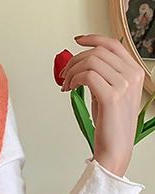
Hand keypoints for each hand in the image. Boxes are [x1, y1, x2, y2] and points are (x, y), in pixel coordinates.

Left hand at [60, 34, 144, 176]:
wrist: (114, 148)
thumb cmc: (109, 125)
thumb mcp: (107, 94)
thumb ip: (101, 77)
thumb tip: (81, 65)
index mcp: (134, 72)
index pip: (113, 45)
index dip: (93, 39)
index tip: (77, 41)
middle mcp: (132, 75)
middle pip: (98, 52)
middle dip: (75, 61)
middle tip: (64, 75)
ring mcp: (124, 85)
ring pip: (91, 62)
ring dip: (72, 72)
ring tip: (65, 85)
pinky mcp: (112, 96)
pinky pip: (88, 76)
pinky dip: (74, 80)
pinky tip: (69, 89)